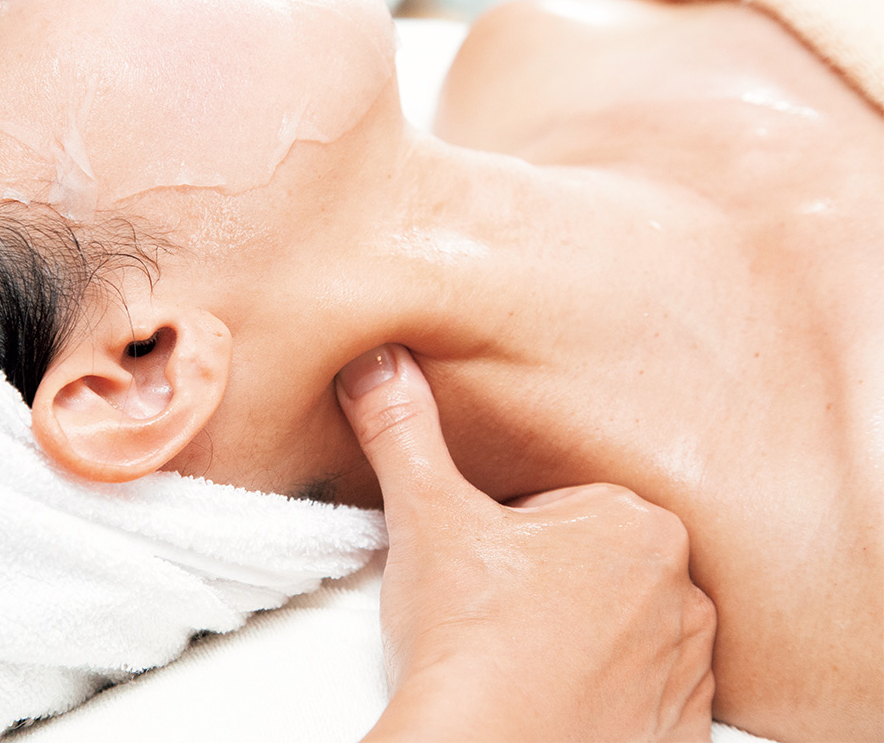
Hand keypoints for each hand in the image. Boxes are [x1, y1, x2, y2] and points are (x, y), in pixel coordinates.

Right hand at [337, 345, 715, 741]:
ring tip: (519, 661)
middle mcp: (682, 592)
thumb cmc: (465, 634)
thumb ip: (403, 430)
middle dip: (549, 583)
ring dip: (580, 640)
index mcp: (633, 523)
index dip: (508, 539)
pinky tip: (556, 702)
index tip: (482, 572)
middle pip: (597, 568)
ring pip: (622, 631)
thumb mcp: (426, 516)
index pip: (563, 510)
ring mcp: (688, 670)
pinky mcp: (681, 731)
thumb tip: (376, 360)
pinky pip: (646, 698)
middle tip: (493, 614)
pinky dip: (607, 699)